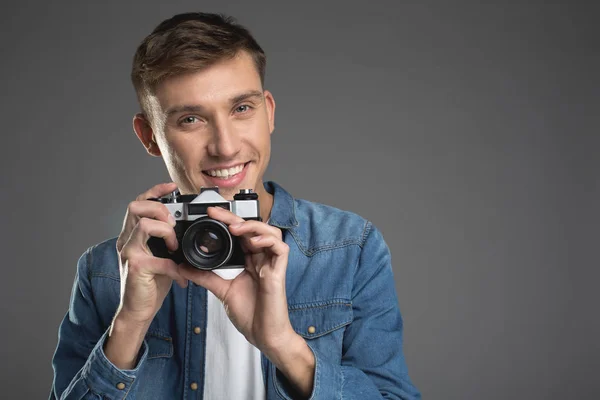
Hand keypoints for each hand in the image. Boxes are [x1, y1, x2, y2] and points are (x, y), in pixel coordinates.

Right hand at [115, 182, 187, 324]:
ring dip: (166, 231)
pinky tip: (181, 277)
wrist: (138, 310)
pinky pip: (160, 260)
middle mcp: (126, 240)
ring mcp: (129, 253)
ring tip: (175, 246)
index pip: (139, 203)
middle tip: (173, 224)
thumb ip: (167, 240)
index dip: (155, 191)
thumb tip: (187, 228)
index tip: (172, 187)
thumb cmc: (150, 282)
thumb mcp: (160, 255)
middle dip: (158, 208)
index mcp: (132, 235)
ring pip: (144, 226)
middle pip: (135, 207)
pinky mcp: (137, 268)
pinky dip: (176, 268)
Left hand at [179, 206, 294, 353]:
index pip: (241, 234)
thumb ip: (206, 277)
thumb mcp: (222, 291)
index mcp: (251, 261)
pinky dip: (268, 241)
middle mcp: (262, 259)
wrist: (263, 336)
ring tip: (236, 228)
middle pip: (254, 229)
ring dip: (253, 226)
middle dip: (235, 218)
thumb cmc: (250, 315)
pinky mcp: (279, 272)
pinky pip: (281, 248)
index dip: (228, 222)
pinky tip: (253, 242)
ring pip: (271, 232)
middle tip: (216, 214)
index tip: (210, 215)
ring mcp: (272, 264)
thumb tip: (184, 267)